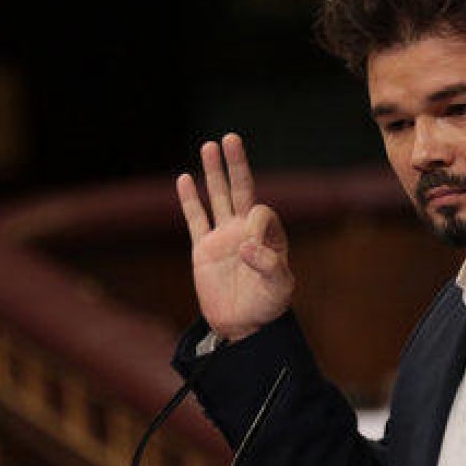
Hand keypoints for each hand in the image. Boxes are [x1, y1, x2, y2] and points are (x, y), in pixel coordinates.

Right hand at [176, 133, 294, 341]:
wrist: (243, 327)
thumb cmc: (268, 306)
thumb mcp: (280, 288)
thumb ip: (269, 265)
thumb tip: (245, 245)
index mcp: (269, 235)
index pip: (260, 212)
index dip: (256, 223)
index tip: (250, 249)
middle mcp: (246, 230)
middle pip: (241, 189)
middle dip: (236, 164)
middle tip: (230, 138)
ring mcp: (223, 237)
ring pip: (217, 197)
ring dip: (214, 173)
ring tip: (209, 146)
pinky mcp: (203, 249)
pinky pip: (196, 219)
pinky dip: (190, 200)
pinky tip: (185, 179)